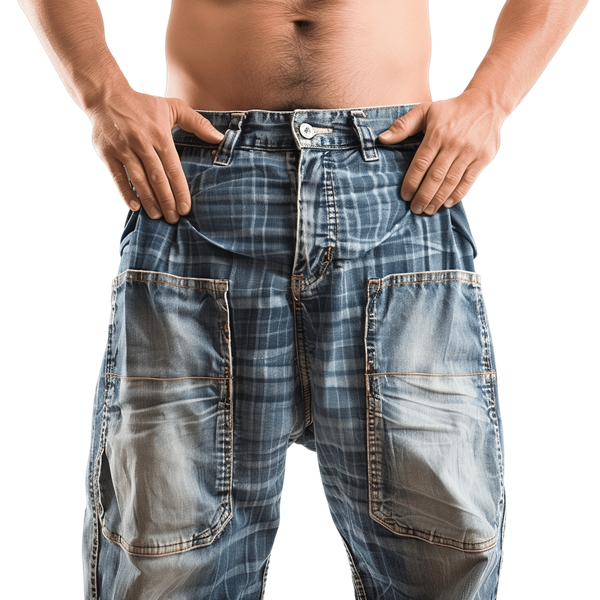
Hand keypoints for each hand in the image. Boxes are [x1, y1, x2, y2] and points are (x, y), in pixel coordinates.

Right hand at [88, 90, 224, 223]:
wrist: (105, 95)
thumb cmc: (144, 104)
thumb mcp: (173, 107)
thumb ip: (198, 123)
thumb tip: (220, 138)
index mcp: (160, 135)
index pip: (173, 168)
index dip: (180, 190)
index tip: (185, 209)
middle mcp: (141, 143)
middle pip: (156, 178)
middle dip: (166, 201)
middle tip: (173, 219)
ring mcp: (123, 149)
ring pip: (138, 180)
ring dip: (148, 200)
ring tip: (157, 216)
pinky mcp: (107, 153)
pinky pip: (118, 177)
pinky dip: (126, 193)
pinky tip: (135, 207)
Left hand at [378, 92, 503, 214]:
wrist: (486, 104)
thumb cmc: (450, 110)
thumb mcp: (425, 111)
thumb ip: (403, 125)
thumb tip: (382, 139)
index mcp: (437, 133)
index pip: (421, 163)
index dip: (411, 182)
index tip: (405, 196)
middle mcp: (453, 144)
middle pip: (435, 176)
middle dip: (424, 196)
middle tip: (415, 209)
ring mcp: (469, 152)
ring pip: (451, 181)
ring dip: (438, 199)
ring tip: (428, 210)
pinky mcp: (483, 158)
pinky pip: (468, 181)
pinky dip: (457, 195)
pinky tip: (446, 203)